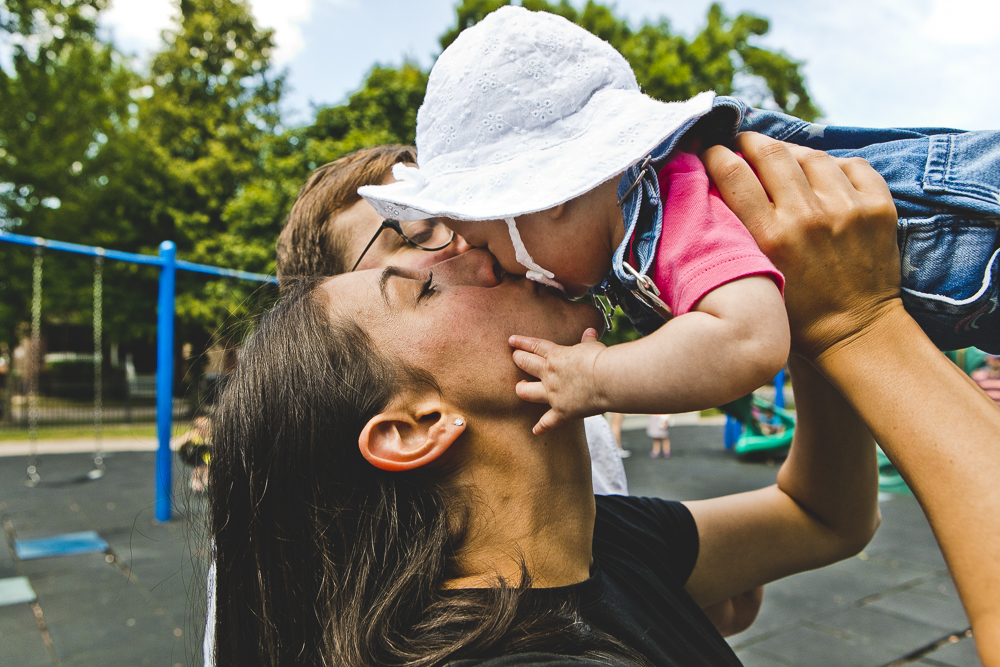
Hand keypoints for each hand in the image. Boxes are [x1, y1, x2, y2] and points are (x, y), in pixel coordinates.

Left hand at [509, 328, 606, 434]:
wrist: (607, 380)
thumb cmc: (602, 361)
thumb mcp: (594, 347)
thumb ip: (588, 341)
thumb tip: (590, 331)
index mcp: (557, 356)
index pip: (535, 346)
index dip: (522, 342)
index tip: (511, 340)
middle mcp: (550, 374)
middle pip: (525, 364)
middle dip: (518, 359)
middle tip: (515, 358)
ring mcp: (553, 393)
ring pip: (526, 391)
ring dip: (521, 389)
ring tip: (520, 387)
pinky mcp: (561, 411)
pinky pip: (547, 421)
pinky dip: (542, 427)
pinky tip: (536, 431)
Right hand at [701, 133, 899, 360]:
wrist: (855, 333)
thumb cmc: (795, 314)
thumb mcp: (754, 276)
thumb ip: (737, 236)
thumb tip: (718, 191)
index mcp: (770, 237)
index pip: (733, 174)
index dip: (716, 155)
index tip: (710, 151)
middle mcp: (807, 217)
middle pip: (770, 154)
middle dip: (749, 141)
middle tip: (741, 142)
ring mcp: (847, 209)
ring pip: (811, 155)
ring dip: (791, 153)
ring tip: (782, 159)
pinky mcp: (878, 208)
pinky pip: (852, 165)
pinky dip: (834, 166)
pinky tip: (824, 176)